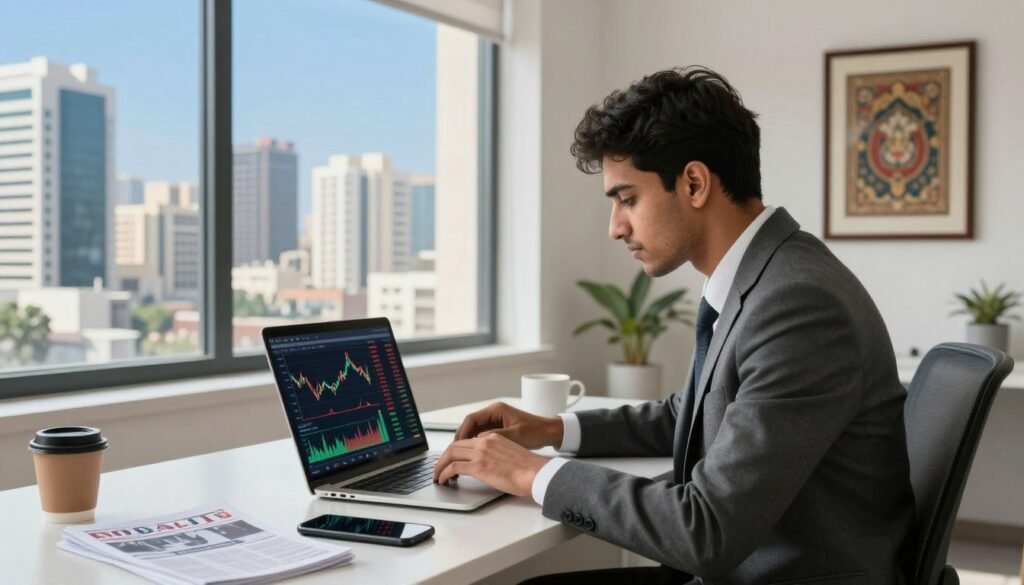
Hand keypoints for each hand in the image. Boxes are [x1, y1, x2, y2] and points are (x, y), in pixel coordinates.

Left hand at [432, 432, 548, 496]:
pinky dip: (444, 473)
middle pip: (456, 445)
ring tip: (438, 476)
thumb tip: (491, 467)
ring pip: (451, 454)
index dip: (457, 451)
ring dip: (440, 466)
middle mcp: (485, 442)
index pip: (468, 441)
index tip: (452, 460)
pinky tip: (443, 480)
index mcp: (494, 438)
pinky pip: (453, 467)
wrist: (536, 472)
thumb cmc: (529, 469)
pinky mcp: (478, 466)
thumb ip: (498, 456)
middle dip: (444, 457)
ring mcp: (480, 453)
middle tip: (440, 467)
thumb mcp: (511, 455)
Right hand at [454, 402, 563, 449]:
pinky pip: (482, 435)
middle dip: (461, 439)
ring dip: (467, 443)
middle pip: (470, 425)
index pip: (471, 420)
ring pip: (475, 431)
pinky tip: (473, 455)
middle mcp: (494, 413)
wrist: (549, 432)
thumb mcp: (513, 436)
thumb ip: (493, 438)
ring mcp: (496, 420)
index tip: (456, 445)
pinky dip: (476, 444)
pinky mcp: (499, 428)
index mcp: (496, 410)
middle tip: (453, 453)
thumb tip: (476, 444)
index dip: (461, 433)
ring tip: (461, 456)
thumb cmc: (535, 432)